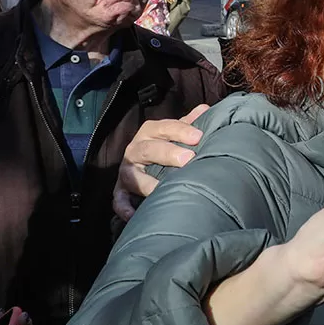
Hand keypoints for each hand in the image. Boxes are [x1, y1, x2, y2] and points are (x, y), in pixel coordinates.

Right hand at [114, 104, 208, 219]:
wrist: (140, 161)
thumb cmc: (164, 145)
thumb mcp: (173, 132)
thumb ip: (188, 123)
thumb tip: (205, 109)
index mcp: (150, 132)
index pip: (164, 127)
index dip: (181, 131)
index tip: (198, 137)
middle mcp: (136, 149)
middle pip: (149, 149)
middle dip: (168, 153)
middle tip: (188, 159)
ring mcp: (127, 170)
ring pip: (133, 175)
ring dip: (147, 183)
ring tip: (164, 189)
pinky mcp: (120, 189)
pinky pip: (118, 199)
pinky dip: (124, 207)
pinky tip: (133, 215)